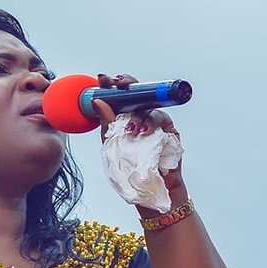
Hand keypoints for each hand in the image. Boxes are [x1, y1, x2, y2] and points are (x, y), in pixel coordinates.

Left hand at [90, 74, 186, 193]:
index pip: (120, 95)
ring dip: (137, 114)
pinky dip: (152, 123)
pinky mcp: (169, 130)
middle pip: (137, 92)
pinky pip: (162, 118)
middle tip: (118, 84)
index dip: (111, 84)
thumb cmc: (128, 167)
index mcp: (125, 116)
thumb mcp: (111, 144)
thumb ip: (106, 123)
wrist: (146, 189)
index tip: (102, 78)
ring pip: (148, 106)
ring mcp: (156, 121)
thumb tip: (97, 101)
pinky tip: (144, 132)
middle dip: (128, 84)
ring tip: (129, 129)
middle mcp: (141, 115)